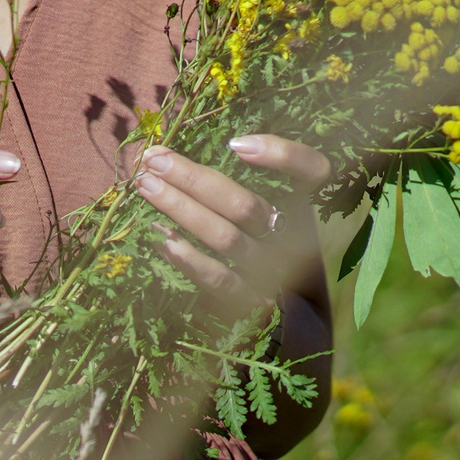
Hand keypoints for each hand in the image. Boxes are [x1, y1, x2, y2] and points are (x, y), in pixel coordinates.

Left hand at [133, 134, 328, 321]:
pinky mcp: (255, 300)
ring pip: (225, 238)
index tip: (234, 145)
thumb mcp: (291, 203)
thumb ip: (270, 171)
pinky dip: (189, 259)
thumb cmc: (284, 241)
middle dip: (193, 179)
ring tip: (146, 186)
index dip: (281, 155)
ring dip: (181, 210)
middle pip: (244, 205)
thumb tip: (233, 145)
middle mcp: (295, 238)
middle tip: (154, 160)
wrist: (303, 314)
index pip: (313, 171)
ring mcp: (275, 270)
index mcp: (310, 206)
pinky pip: (220, 280)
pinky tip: (160, 238)